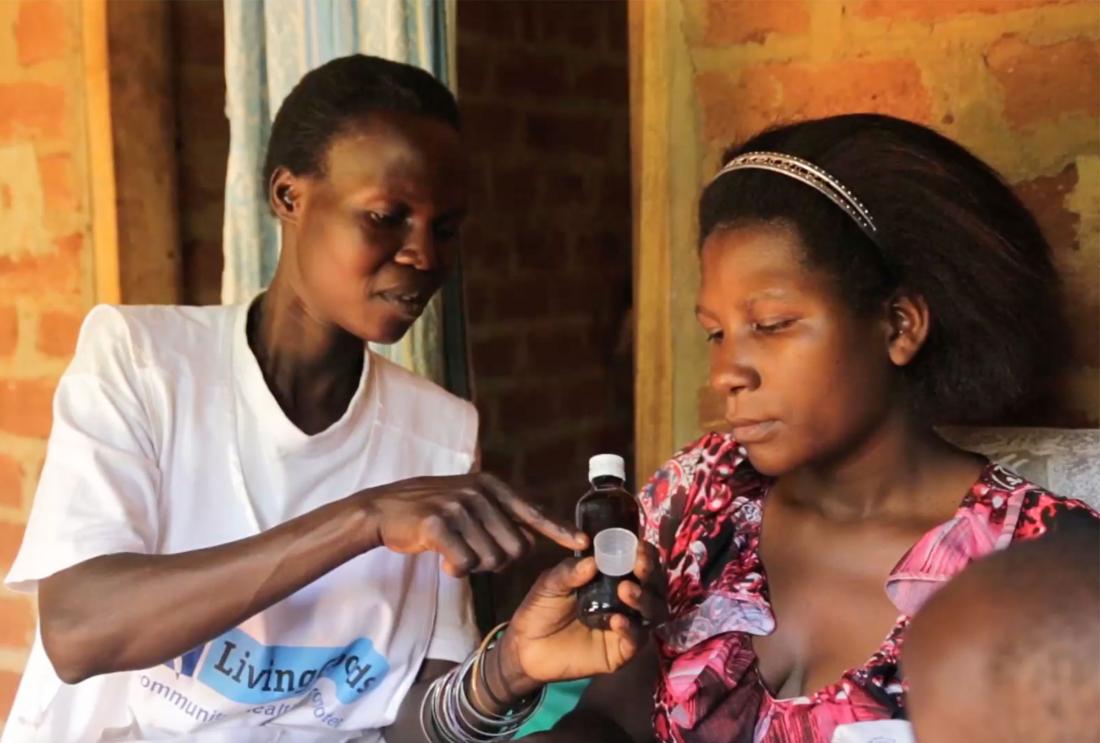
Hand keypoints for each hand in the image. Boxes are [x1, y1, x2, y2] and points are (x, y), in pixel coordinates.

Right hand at [355, 473, 585, 576]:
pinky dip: (456, 570)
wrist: (384, 509)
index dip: (559, 530)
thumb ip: (500, 517)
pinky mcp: (438, 524)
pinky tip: (442, 560)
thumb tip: (531, 542)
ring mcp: (459, 507)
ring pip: (491, 559)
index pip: (532, 513)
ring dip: (475, 566)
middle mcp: (479, 493)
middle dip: (499, 561)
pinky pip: (464, 563)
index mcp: (491, 486)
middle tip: (473, 553)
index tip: (582, 544)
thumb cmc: (431, 510)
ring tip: (456, 552)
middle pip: (515, 548)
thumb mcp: (470, 502)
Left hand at [490, 541, 667, 699]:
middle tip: (640, 565)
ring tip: (626, 591)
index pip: (639, 563)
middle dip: (651, 574)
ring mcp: (626, 626)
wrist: (526, 646)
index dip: (645, 554)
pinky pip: (636, 641)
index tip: (640, 546)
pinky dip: (631, 629)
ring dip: (644, 599)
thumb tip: (594, 561)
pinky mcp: (621, 652)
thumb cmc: (541, 608)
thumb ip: (570, 571)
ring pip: (653, 612)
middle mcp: (626, 601)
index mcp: (613, 579)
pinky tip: (617, 621)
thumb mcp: (551, 583)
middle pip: (654, 586)